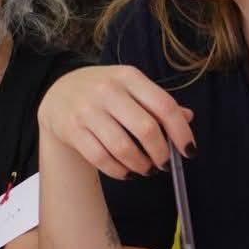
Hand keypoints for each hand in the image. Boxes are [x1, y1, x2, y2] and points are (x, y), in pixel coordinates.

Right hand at [36, 65, 193, 179]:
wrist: (59, 94)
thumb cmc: (104, 93)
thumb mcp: (131, 87)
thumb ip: (158, 103)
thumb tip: (188, 118)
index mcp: (128, 76)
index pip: (164, 105)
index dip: (181, 131)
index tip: (189, 150)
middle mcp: (107, 90)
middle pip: (146, 129)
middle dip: (161, 153)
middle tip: (164, 163)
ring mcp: (87, 110)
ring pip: (123, 148)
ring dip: (141, 165)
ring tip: (145, 169)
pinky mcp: (72, 130)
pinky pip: (101, 159)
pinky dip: (119, 171)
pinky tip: (126, 171)